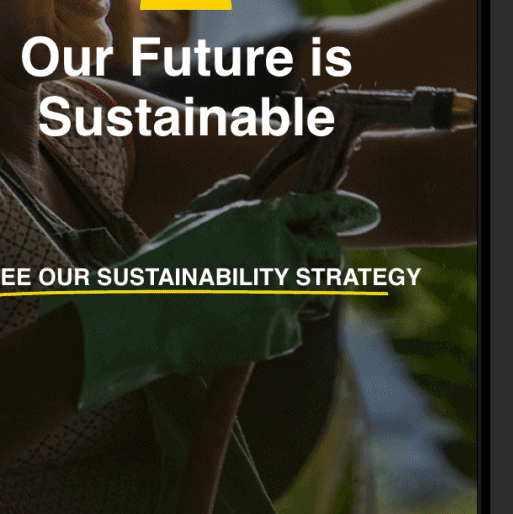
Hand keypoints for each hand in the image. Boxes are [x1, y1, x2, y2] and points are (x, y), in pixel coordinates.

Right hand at [50, 184, 380, 409]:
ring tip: (278, 299)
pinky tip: (244, 327)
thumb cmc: (161, 267)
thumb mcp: (189, 221)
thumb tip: (244, 181)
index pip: (319, 209)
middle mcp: (280, 252)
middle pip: (332, 254)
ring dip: (310, 296)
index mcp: (259, 219)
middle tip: (317, 269)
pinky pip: (294, 330)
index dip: (348, 210)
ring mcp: (283, 294)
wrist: (143, 319)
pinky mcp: (279, 332)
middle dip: (331, 260)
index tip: (370, 215)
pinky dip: (276, 330)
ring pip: (323, 294)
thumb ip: (222, 198)